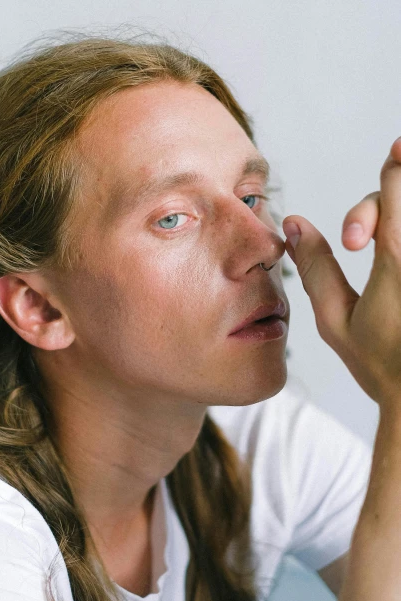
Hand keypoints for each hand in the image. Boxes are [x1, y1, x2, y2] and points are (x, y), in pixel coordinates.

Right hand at [283, 136, 400, 408]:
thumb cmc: (378, 365)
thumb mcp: (334, 320)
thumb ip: (314, 266)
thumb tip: (294, 222)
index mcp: (395, 259)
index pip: (396, 190)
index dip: (395, 167)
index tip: (397, 149)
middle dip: (390, 200)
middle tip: (357, 240)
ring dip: (396, 218)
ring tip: (368, 242)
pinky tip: (389, 262)